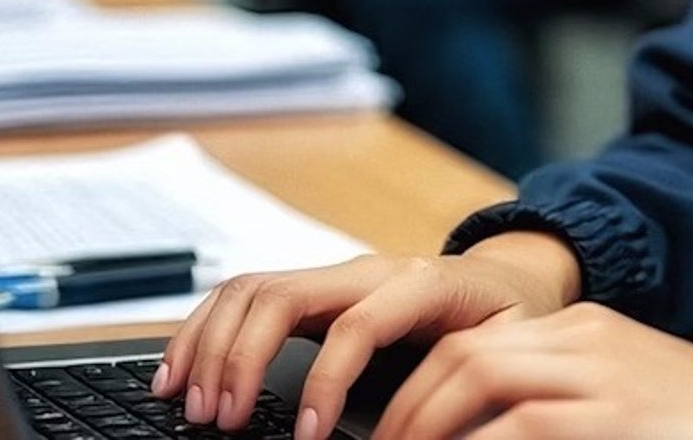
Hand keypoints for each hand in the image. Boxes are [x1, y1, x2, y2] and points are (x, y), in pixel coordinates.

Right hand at [152, 233, 579, 436]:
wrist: (512, 274)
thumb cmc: (508, 316)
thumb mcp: (508, 345)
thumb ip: (470, 377)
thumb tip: (430, 424)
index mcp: (420, 283)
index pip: (357, 325)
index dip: (326, 382)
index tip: (304, 437)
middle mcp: (367, 270)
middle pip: (283, 295)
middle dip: (242, 359)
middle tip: (223, 421)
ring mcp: (334, 273)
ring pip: (252, 289)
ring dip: (211, 346)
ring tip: (193, 405)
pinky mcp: (313, 287)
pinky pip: (245, 295)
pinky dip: (204, 330)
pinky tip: (180, 372)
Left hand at [373, 302, 692, 439]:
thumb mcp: (634, 407)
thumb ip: (570, 409)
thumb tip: (502, 433)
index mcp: (589, 332)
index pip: (476, 342)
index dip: (421, 388)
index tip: (394, 434)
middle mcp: (586, 341)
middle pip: (463, 355)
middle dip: (407, 411)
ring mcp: (599, 378)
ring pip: (475, 382)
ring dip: (425, 430)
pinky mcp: (611, 421)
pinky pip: (515, 433)